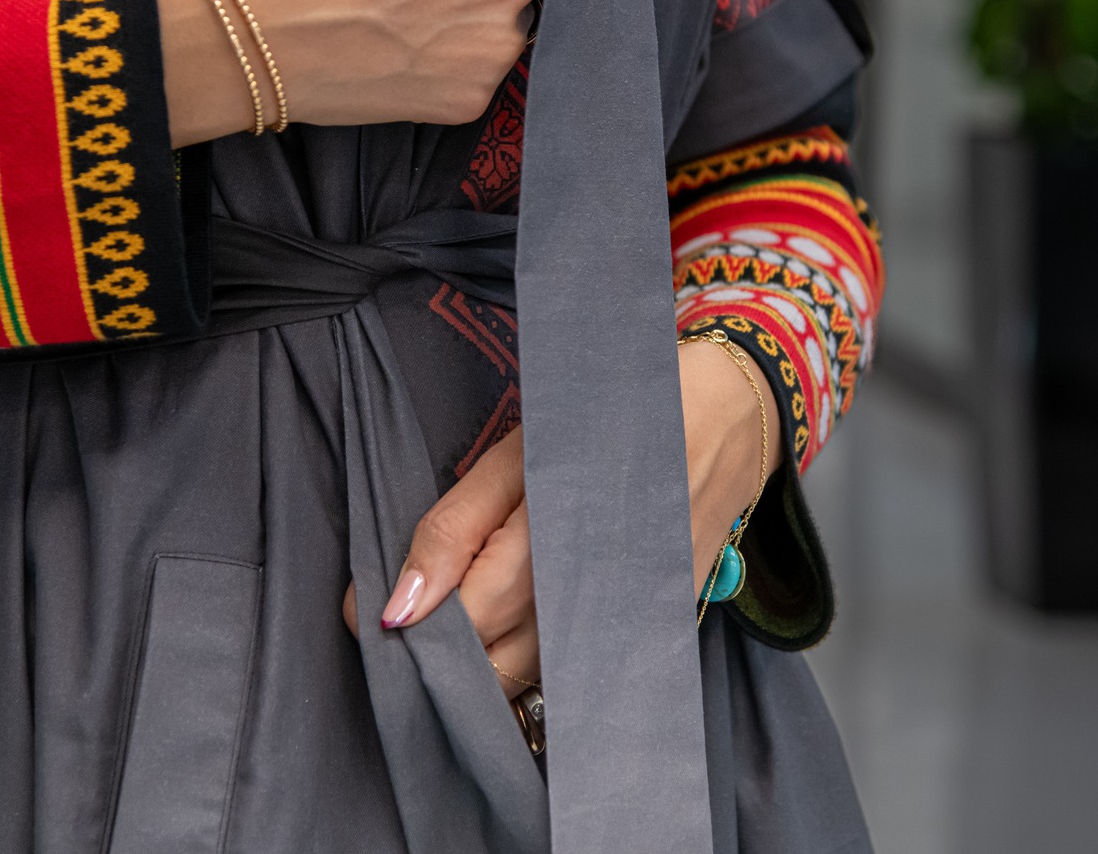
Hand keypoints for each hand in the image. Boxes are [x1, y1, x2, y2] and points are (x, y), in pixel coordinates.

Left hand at [345, 337, 784, 697]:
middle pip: (487, 670)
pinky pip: (574, 678)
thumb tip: (395, 611)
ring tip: (468, 617)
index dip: (405, 629)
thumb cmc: (606, 420)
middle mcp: (585, 605)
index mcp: (544, 549)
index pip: (453, 627)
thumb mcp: (514, 455)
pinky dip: (538, 666)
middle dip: (441, 655)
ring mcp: (621, 628)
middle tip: (417, 616)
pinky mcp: (647, 636)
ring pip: (529, 685)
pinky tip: (522, 631)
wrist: (726, 413)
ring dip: (487, 666)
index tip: (371, 614)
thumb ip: (451, 531)